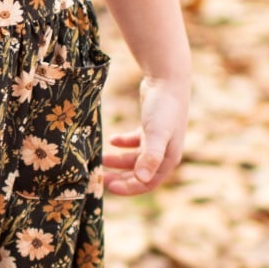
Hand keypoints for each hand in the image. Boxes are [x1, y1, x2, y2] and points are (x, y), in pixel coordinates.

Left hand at [101, 74, 187, 195]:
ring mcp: (157, 140)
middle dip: (120, 177)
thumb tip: (142, 179)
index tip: (108, 188)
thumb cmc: (163, 108)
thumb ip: (150, 156)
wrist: (169, 79)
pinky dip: (123, 143)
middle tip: (99, 178)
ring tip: (100, 158)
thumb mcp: (156, 133)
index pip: (147, 183)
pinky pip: (135, 142)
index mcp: (168, 158)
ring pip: (135, 158)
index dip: (129, 188)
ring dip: (118, 160)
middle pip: (140, 173)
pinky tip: (112, 140)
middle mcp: (164, 152)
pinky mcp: (150, 127)